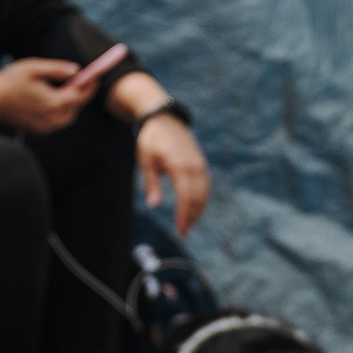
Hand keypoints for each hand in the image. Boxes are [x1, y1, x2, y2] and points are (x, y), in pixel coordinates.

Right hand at [0, 58, 90, 135]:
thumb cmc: (10, 82)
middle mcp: (51, 119)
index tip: (95, 77)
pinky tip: (54, 101)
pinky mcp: (38, 131)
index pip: (79, 96)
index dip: (89, 87)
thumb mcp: (34, 68)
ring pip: (67, 118)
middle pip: (75, 109)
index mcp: (53, 103)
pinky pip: (56, 123)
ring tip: (69, 90)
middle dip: (81, 97)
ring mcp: (44, 127)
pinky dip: (60, 113)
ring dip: (71, 106)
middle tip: (83, 83)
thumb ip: (57, 69)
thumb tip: (76, 70)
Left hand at [135, 113, 210, 234]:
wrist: (164, 119)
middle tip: (183, 232)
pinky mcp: (201, 163)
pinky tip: (195, 209)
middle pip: (198, 198)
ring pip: (205, 193)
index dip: (185, 216)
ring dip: (198, 210)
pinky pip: (205, 185)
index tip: (180, 230)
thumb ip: (151, 183)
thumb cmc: (151, 140)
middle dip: (192, 217)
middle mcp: (194, 166)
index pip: (187, 197)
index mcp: (180, 165)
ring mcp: (200, 164)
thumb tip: (153, 205)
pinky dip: (202, 199)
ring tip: (189, 224)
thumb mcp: (146, 161)